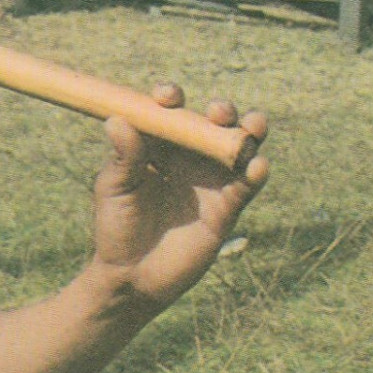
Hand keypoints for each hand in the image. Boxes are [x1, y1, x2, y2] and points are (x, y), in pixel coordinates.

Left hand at [90, 85, 268, 309]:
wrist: (133, 274)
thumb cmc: (117, 226)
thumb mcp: (115, 188)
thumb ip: (123, 157)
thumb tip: (116, 119)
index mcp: (158, 144)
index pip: (169, 111)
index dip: (171, 97)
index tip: (166, 97)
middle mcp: (188, 156)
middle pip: (211, 122)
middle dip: (221, 110)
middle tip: (219, 112)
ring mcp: (209, 179)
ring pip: (236, 148)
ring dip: (249, 133)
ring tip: (253, 126)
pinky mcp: (226, 206)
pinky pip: (246, 185)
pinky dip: (255, 172)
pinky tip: (257, 166)